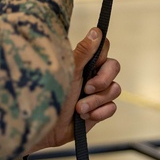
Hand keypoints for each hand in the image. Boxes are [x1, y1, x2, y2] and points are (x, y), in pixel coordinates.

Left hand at [32, 27, 121, 150]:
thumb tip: (96, 31)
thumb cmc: (51, 95)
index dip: (101, 57)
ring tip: (79, 109)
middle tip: (87, 89)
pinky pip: (112, 108)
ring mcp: (96, 93)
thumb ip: (84, 51)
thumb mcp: (68, 70)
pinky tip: (84, 117)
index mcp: (83, 61)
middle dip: (102, 81)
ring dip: (96, 101)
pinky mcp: (99, 110)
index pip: (104, 47)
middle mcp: (91, 74)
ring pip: (114, 89)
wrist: (45, 128)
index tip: (92, 66)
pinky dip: (99, 113)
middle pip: (114, 67)